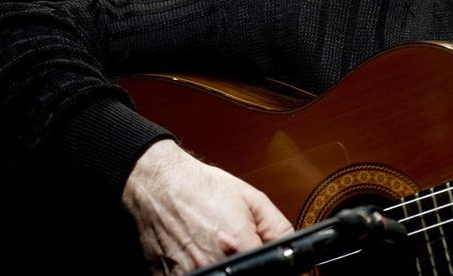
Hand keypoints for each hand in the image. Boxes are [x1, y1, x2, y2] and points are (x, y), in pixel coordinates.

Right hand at [121, 139, 294, 274]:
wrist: (160, 184)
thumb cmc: (201, 188)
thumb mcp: (252, 199)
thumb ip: (278, 228)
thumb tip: (292, 249)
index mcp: (236, 244)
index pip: (268, 269)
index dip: (269, 265)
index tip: (263, 255)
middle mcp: (210, 263)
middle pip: (243, 273)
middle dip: (245, 262)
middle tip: (232, 243)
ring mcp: (187, 273)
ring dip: (222, 265)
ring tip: (214, 245)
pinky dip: (200, 268)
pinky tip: (197, 251)